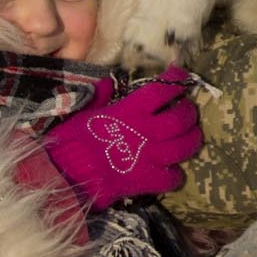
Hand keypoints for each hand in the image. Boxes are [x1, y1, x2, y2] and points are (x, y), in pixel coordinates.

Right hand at [42, 67, 202, 209]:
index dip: (176, 79)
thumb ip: (99, 96)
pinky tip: (173, 170)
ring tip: (191, 137)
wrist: (64, 176)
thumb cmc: (71, 141)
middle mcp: (143, 132)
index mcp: (129, 111)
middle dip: (189, 113)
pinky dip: (176, 175)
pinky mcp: (145, 181)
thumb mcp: (82, 112)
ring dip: (192, 140)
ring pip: (184, 147)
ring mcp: (147, 157)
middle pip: (180, 119)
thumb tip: (109, 83)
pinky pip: (172, 178)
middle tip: (187, 111)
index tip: (180, 75)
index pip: (161, 90)